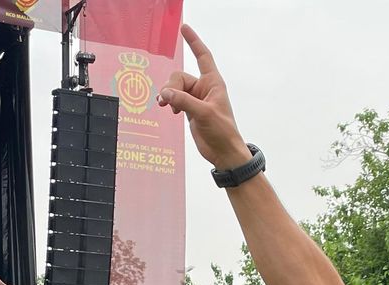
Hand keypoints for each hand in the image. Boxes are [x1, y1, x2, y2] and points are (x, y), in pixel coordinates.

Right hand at [158, 25, 254, 170]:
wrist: (224, 152)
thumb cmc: (222, 131)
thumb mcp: (204, 114)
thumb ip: (184, 102)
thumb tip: (165, 94)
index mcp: (213, 83)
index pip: (203, 56)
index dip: (194, 42)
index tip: (184, 28)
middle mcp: (204, 88)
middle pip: (180, 77)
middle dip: (171, 87)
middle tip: (168, 102)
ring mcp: (196, 98)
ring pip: (175, 88)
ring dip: (168, 95)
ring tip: (165, 107)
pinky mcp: (190, 109)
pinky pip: (174, 98)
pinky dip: (169, 102)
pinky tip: (167, 110)